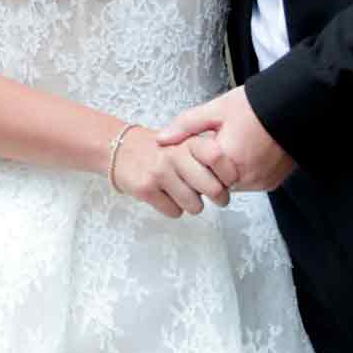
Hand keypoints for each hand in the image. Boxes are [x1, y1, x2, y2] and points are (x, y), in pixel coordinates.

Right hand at [113, 127, 230, 217]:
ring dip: (192, 204)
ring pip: (194, 206)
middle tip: (214, 195)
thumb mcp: (185, 140)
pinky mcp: (146, 189)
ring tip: (182, 191)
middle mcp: (175, 155)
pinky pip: (174, 212)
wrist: (120, 148)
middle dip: (218, 197)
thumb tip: (233, 179)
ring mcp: (159, 172)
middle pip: (213, 189)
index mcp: (188, 141)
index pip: (218, 157)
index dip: (229, 174)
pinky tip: (165, 194)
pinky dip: (172, 208)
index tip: (228, 180)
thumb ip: (208, 153)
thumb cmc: (161, 150)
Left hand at [154, 88, 293, 192]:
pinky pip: (249, 185)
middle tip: (215, 148)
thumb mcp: (215, 109)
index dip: (195, 163)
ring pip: (231, 187)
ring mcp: (260, 183)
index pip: (198, 177)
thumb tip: (160, 140)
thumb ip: (185, 126)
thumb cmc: (253, 106)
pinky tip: (247, 153)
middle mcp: (245, 177)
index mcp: (227, 159)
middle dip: (209, 171)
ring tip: (233, 146)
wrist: (295, 107)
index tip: (199, 149)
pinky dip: (243, 174)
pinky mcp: (271, 184)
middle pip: (214, 185)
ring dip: (226, 173)